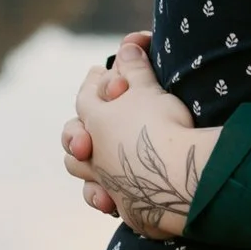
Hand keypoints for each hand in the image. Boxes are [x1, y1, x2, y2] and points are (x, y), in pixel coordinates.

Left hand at [60, 32, 216, 239]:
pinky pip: (102, 198)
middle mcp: (92, 150)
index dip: (94, 82)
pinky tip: (114, 191)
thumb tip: (128, 45)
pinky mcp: (122, 204)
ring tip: (96, 156)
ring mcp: (103, 178)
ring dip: (86, 162)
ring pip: (79, 168)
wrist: (178, 178)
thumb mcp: (149, 88)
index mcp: (95, 117)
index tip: (103, 72)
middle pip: (72, 135)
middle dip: (80, 126)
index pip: (86, 93)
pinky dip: (104, 193)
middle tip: (95, 119)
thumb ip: (135, 67)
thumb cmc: (160, 126)